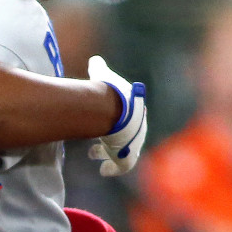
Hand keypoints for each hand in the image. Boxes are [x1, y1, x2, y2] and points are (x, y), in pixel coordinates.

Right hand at [88, 55, 146, 176]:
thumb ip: (99, 68)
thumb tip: (95, 60)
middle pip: (125, 137)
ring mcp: (133, 145)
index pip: (128, 117)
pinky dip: (112, 169)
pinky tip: (103, 171)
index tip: (104, 123)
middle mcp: (138, 130)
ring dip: (107, 154)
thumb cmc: (111, 93)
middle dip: (109, 140)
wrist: (117, 111)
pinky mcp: (127, 158)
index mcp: (135, 111)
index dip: (115, 120)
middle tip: (94, 144)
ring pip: (122, 154)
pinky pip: (121, 167)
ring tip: (93, 153)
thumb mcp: (104, 75)